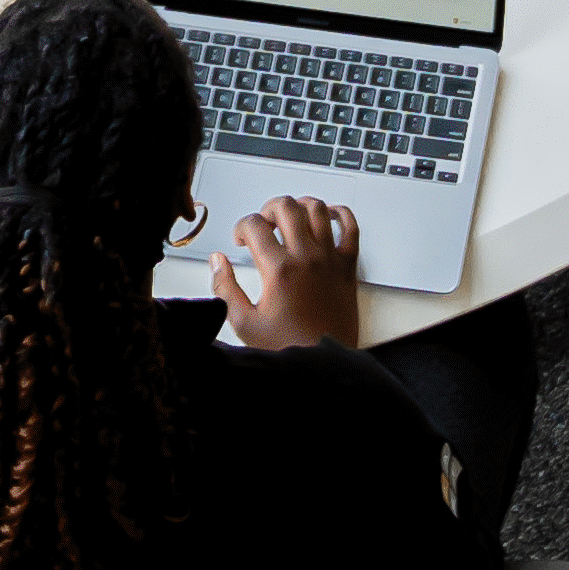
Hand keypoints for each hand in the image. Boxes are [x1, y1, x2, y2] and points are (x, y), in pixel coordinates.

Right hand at [216, 194, 364, 347]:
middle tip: (263, 224)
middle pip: (286, 207)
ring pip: (317, 209)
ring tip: (290, 218)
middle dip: (268, 209)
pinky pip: (350, 227)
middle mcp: (306, 257)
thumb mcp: (245, 323)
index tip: (241, 240)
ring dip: (300, 205)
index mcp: (279, 269)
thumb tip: (218, 262)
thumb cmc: (288, 346)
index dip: (241, 227)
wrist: (324, 364)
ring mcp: (330, 259)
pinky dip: (340, 214)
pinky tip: (329, 217)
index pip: (255, 225)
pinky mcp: (348, 266)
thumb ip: (225, 288)